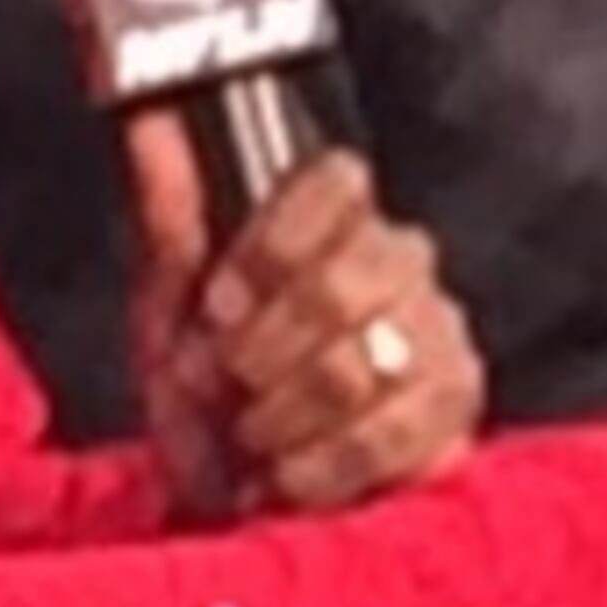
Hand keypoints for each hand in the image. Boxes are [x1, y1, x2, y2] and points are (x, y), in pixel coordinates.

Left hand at [117, 114, 482, 518]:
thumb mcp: (174, 300)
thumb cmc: (211, 384)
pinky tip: (286, 477)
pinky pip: (394, 435)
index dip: (270, 246)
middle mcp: (404, 265)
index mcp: (339, 218)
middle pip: (344, 283)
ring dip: (282, 415)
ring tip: (249, 438)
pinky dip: (322, 466)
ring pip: (364, 366)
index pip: (337, 182)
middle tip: (221, 385)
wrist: (242, 485)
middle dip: (261, 350)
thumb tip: (152, 120)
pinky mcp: (455, 415)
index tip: (217, 306)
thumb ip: (174, 213)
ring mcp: (440, 338)